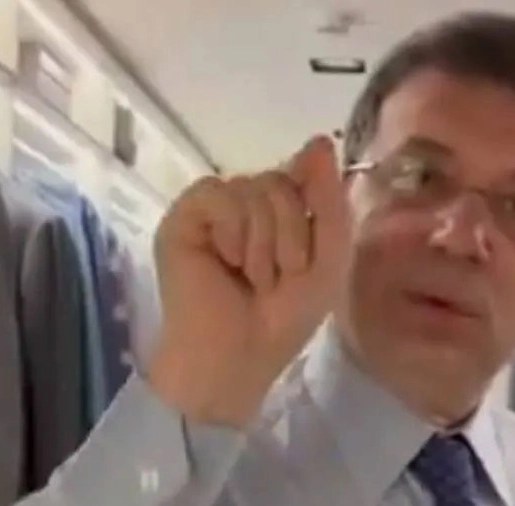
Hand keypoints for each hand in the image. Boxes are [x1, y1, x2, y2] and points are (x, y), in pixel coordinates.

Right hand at [146, 135, 350, 427]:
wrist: (238, 355)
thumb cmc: (284, 318)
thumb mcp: (327, 260)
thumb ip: (329, 201)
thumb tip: (321, 140)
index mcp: (283, 214)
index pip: (304, 175)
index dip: (313, 202)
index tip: (310, 243)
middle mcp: (249, 205)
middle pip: (282, 180)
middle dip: (292, 235)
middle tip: (279, 277)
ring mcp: (216, 210)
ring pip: (255, 187)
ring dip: (265, 242)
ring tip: (253, 278)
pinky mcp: (184, 217)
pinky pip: (220, 192)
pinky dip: (234, 231)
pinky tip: (227, 262)